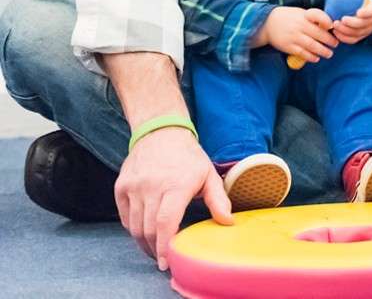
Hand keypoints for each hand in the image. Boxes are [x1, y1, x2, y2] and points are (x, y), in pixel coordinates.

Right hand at [114, 126, 232, 270]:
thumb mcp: (209, 174)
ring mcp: (133, 186)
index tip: (167, 262)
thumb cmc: (188, 157)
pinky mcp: (121, 187)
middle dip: (155, 249)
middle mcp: (151, 186)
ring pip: (134, 226)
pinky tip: (145, 231)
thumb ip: (218, 200)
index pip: (165, 222)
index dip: (165, 245)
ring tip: (155, 248)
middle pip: (148, 229)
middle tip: (163, 259)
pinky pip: (125, 217)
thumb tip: (228, 222)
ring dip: (144, 242)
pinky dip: (134, 228)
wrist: (160, 132)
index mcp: (176, 184)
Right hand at [261, 6, 336, 62]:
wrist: (268, 23)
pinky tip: (316, 58)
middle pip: (319, 34)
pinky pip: (302, 53)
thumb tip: (330, 26)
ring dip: (323, 51)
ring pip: (312, 45)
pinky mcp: (288, 46)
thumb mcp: (301, 13)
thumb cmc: (289, 17)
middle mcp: (299, 26)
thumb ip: (314, 18)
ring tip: (329, 54)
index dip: (327, 22)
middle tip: (335, 44)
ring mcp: (294, 36)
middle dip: (330, 41)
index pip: (318, 16)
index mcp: (304, 16)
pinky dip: (311, 57)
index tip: (333, 27)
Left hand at [332, 0, 371, 43]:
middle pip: (363, 24)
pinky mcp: (360, 37)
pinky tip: (336, 33)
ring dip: (346, 31)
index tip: (358, 12)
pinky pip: (353, 40)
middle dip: (352, 23)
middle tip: (341, 19)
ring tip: (335, 25)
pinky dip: (344, 38)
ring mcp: (366, 30)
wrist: (364, 10)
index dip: (366, 13)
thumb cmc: (358, 1)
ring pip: (357, 33)